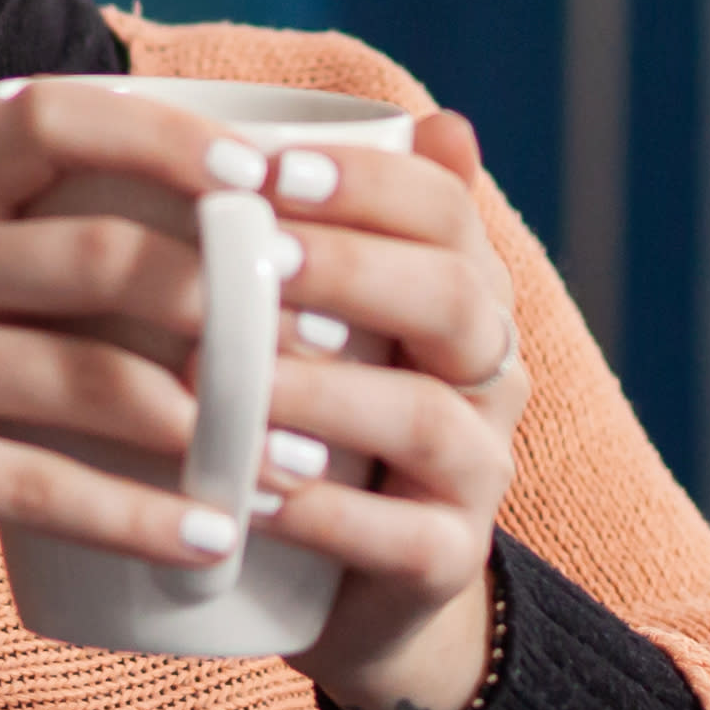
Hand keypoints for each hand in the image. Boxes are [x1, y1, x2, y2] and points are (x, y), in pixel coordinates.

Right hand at [0, 80, 272, 670]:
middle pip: (101, 252)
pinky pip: (37, 481)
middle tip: (324, 357)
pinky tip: (210, 541)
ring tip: (298, 468)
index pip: (53, 117)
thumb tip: (239, 241)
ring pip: (86, 375)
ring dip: (211, 427)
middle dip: (230, 308)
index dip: (168, 135)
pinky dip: (138, 517)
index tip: (268, 182)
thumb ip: (47, 257)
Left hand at [252, 108, 528, 709]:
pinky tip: (252, 496)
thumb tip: (399, 120)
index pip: (443, 211)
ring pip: (428, 418)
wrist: (351, 589)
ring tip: (222, 378)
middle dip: (350, 270)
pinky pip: (406, 540)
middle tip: (250, 259)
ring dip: (323, 393)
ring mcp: (478, 471)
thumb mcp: (317, 319)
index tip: (265, 173)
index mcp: (460, 290)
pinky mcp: (447, 561)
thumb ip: (320, 225)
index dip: (364, 184)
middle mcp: (488, 372)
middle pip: (454, 298)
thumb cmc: (312, 422)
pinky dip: (327, 516)